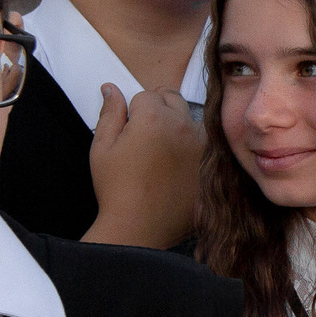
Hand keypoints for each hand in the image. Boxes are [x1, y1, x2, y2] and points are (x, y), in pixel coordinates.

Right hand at [83, 83, 202, 249]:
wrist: (139, 228)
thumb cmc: (116, 189)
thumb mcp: (102, 147)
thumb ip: (110, 113)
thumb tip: (112, 89)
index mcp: (153, 117)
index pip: (146, 95)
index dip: (134, 110)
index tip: (129, 129)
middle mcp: (183, 126)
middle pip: (172, 100)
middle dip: (158, 109)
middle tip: (145, 136)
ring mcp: (202, 146)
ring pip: (192, 120)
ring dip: (179, 126)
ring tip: (162, 152)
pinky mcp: (213, 165)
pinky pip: (206, 145)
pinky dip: (194, 148)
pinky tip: (178, 167)